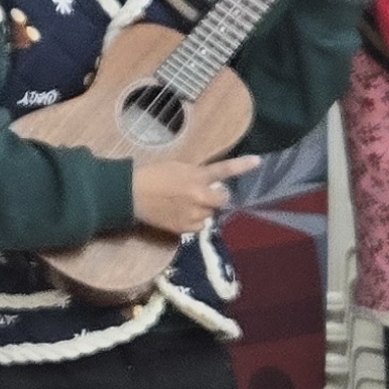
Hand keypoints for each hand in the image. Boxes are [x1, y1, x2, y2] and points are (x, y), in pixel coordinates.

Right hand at [130, 153, 257, 240]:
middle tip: (200, 194)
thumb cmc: (151, 175)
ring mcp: (193, 213)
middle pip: (222, 199)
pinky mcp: (184, 227)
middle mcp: (199, 196)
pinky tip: (178, 214)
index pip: (223, 169)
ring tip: (183, 204)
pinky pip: (198, 226)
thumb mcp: (176, 167)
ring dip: (202, 209)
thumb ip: (196, 174)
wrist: (130, 194)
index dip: (242, 165)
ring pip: (209, 214)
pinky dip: (192, 221)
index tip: (258, 161)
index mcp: (196, 176)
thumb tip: (208, 183)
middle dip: (215, 196)